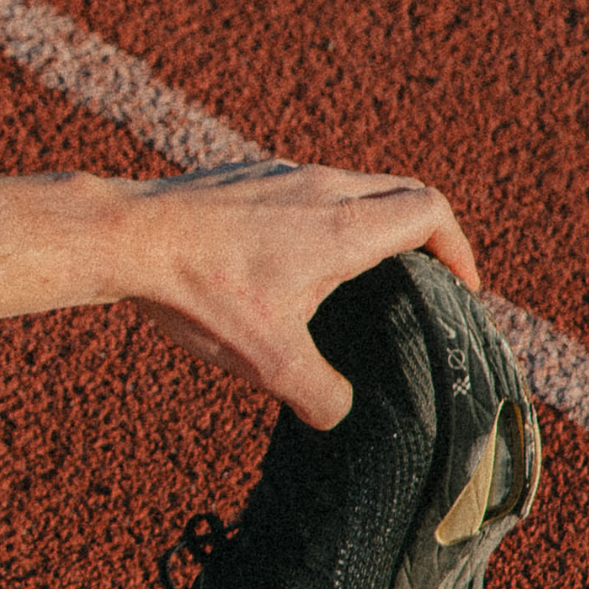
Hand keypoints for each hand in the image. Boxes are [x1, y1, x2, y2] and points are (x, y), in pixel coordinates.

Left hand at [114, 163, 482, 428]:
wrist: (127, 239)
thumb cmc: (201, 293)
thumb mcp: (269, 361)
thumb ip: (318, 394)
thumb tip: (338, 413)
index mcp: (344, 227)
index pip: (430, 212)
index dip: (458, 248)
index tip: (461, 285)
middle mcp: (322, 188)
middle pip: (401, 191)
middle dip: (426, 233)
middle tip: (426, 275)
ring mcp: (283, 175)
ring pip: (353, 185)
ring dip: (373, 220)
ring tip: (363, 268)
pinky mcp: (247, 176)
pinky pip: (306, 188)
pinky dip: (325, 215)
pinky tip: (292, 255)